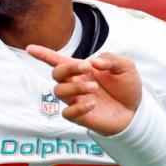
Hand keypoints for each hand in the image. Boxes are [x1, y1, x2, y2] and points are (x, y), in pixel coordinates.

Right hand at [27, 45, 142, 134]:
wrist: (136, 111)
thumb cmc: (127, 87)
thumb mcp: (126, 67)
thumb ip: (110, 59)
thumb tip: (93, 62)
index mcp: (83, 70)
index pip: (58, 60)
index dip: (43, 54)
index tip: (29, 48)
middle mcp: (75, 84)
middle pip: (56, 73)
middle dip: (68, 69)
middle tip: (87, 68)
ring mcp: (76, 100)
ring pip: (59, 92)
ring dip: (75, 87)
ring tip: (95, 89)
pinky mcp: (80, 117)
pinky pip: (67, 113)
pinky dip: (78, 107)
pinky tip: (93, 104)